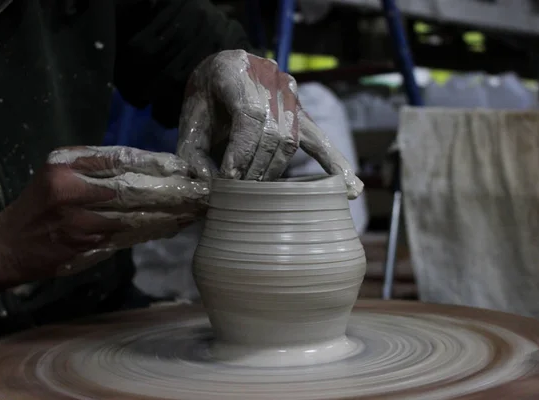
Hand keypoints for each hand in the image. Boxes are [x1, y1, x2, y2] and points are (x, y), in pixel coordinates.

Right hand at [0, 146, 207, 281]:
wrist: (8, 244)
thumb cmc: (41, 204)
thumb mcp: (61, 173)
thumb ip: (98, 169)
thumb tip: (152, 170)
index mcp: (66, 163)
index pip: (120, 159)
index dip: (156, 163)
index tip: (184, 167)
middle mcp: (72, 189)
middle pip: (132, 188)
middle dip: (170, 191)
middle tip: (200, 191)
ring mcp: (79, 220)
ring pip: (135, 215)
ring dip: (169, 214)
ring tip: (194, 210)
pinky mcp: (85, 245)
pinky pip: (128, 236)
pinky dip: (152, 231)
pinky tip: (173, 226)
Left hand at [176, 49, 363, 198]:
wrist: (222, 70)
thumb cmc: (204, 97)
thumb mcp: (188, 119)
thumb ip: (193, 153)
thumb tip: (212, 187)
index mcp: (236, 72)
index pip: (250, 115)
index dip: (242, 151)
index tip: (230, 179)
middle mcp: (269, 79)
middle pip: (273, 131)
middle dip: (256, 169)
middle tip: (241, 193)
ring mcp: (290, 93)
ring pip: (292, 139)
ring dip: (275, 172)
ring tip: (261, 193)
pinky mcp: (301, 110)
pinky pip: (319, 139)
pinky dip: (334, 164)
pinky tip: (351, 190)